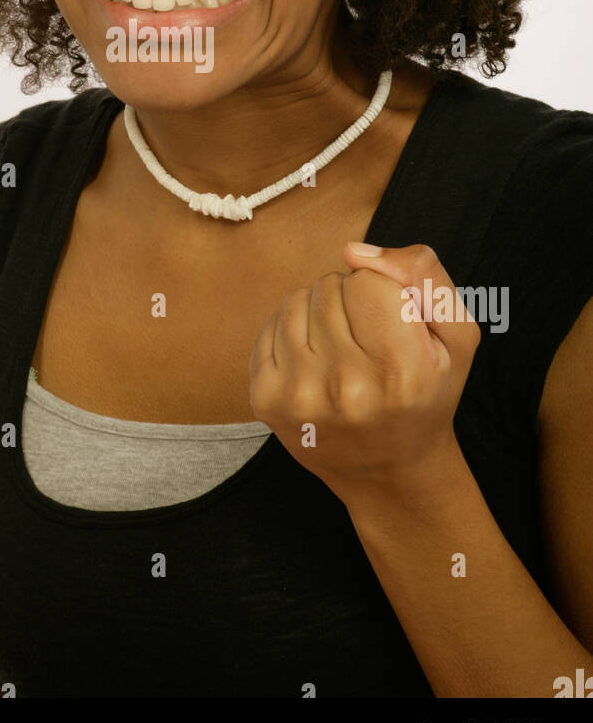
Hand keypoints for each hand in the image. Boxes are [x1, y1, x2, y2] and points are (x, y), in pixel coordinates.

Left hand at [249, 242, 479, 505]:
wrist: (390, 471)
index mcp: (403, 371)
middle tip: (369, 340)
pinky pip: (271, 324)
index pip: (369, 280)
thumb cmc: (427, 394)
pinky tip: (316, 360)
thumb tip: (354, 251)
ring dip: (319, 311)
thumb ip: (423, 274)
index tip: (394, 325)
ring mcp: (300, 396)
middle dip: (351, 299)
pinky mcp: (265, 399)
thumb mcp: (456, 336)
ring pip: (297, 299)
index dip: (385, 291)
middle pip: (330, 286)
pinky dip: (293, 330)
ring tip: (343, 348)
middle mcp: (347, 387)